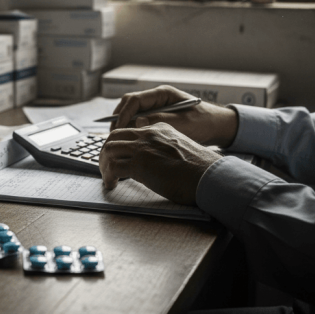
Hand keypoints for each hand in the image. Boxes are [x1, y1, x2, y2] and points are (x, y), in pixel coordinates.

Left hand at [99, 122, 222, 205]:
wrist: (209, 176)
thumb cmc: (200, 169)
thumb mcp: (179, 150)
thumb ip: (162, 150)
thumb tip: (150, 164)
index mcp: (160, 128)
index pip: (131, 131)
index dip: (121, 145)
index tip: (117, 156)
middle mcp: (149, 134)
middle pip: (115, 137)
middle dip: (106, 152)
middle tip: (106, 166)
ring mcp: (143, 147)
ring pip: (109, 150)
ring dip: (104, 164)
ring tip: (108, 177)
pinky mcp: (140, 164)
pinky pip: (113, 167)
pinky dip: (108, 176)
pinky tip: (111, 184)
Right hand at [111, 86, 237, 146]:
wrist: (218, 126)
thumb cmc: (204, 122)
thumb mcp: (184, 123)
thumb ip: (161, 121)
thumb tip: (137, 122)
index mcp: (162, 94)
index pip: (134, 100)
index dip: (123, 114)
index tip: (118, 128)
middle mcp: (156, 98)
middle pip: (128, 104)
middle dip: (118, 119)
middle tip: (113, 136)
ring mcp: (156, 107)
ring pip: (131, 113)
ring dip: (124, 125)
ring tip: (118, 141)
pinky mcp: (156, 117)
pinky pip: (138, 121)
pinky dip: (132, 130)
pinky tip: (130, 142)